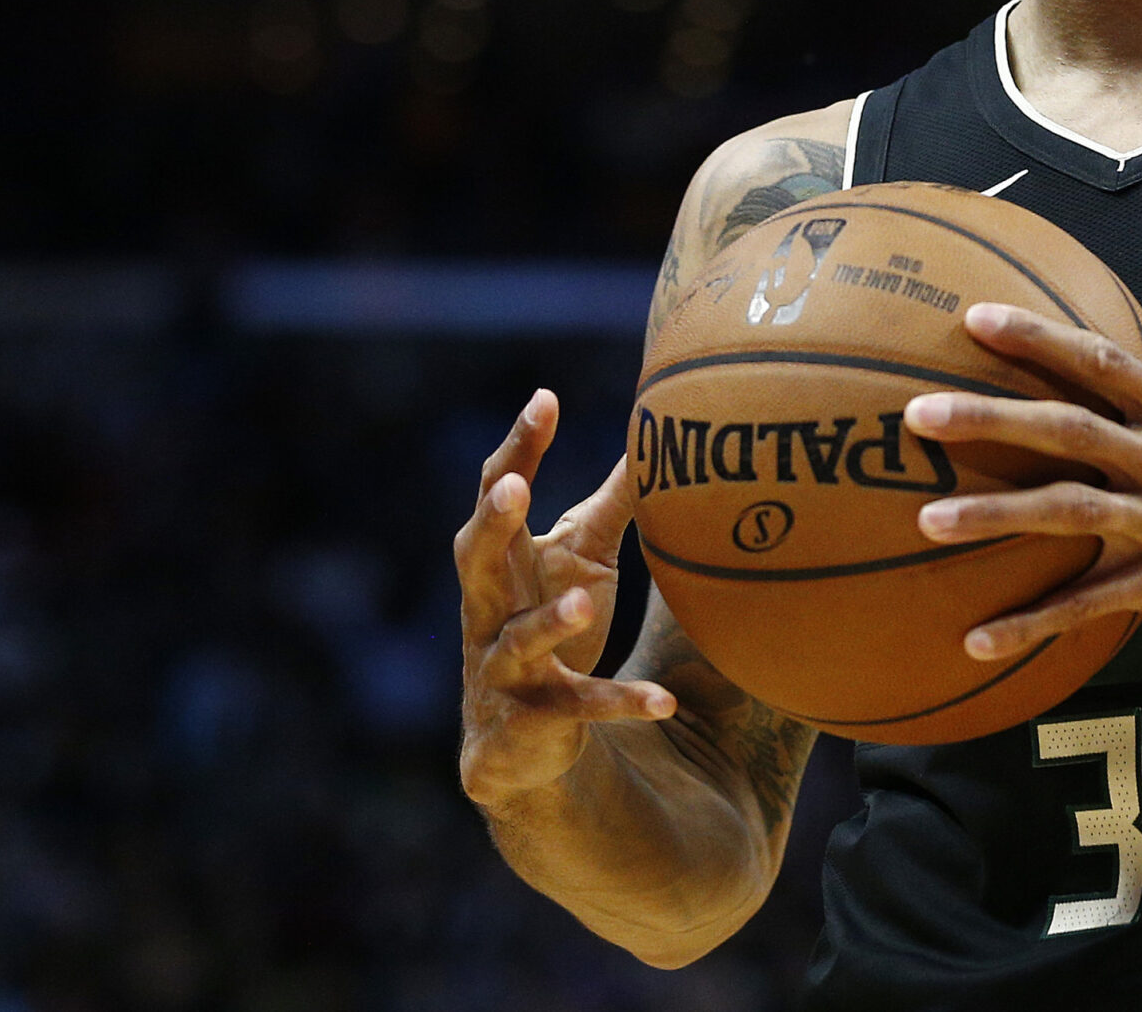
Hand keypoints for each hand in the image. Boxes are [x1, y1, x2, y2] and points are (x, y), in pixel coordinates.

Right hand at [454, 390, 674, 810]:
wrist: (520, 743)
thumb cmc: (553, 622)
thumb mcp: (583, 557)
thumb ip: (612, 500)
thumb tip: (651, 433)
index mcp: (501, 560)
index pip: (499, 492)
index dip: (519, 446)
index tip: (545, 398)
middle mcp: (488, 610)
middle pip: (476, 558)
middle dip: (492, 522)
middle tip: (513, 487)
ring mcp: (502, 669)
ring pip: (519, 642)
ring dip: (551, 622)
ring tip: (587, 603)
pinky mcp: (530, 720)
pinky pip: (576, 709)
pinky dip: (620, 703)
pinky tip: (665, 703)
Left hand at [907, 305, 1141, 660]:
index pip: (1103, 359)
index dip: (1038, 336)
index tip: (975, 316)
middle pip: (1066, 428)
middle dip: (989, 417)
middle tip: (916, 412)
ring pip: (1068, 511)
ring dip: (993, 516)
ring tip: (926, 521)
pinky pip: (1090, 604)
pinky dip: (1032, 623)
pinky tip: (977, 639)